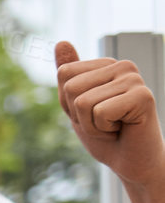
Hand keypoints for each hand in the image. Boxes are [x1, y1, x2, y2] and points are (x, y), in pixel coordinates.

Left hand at [56, 41, 164, 188]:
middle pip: (70, 87)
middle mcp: (123, 66)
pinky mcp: (143, 96)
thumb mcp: (76, 104)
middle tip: (102, 122)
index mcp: (107, 65)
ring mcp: (134, 79)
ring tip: (113, 126)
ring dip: (91, 124)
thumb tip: (61, 41)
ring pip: (82, 102)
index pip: (64, 74)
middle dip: (78, 114)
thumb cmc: (105, 135)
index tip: (90, 112)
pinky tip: (122, 129)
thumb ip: (70, 74)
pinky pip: (99, 112)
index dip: (68, 102)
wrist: (131, 161)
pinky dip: (103, 129)